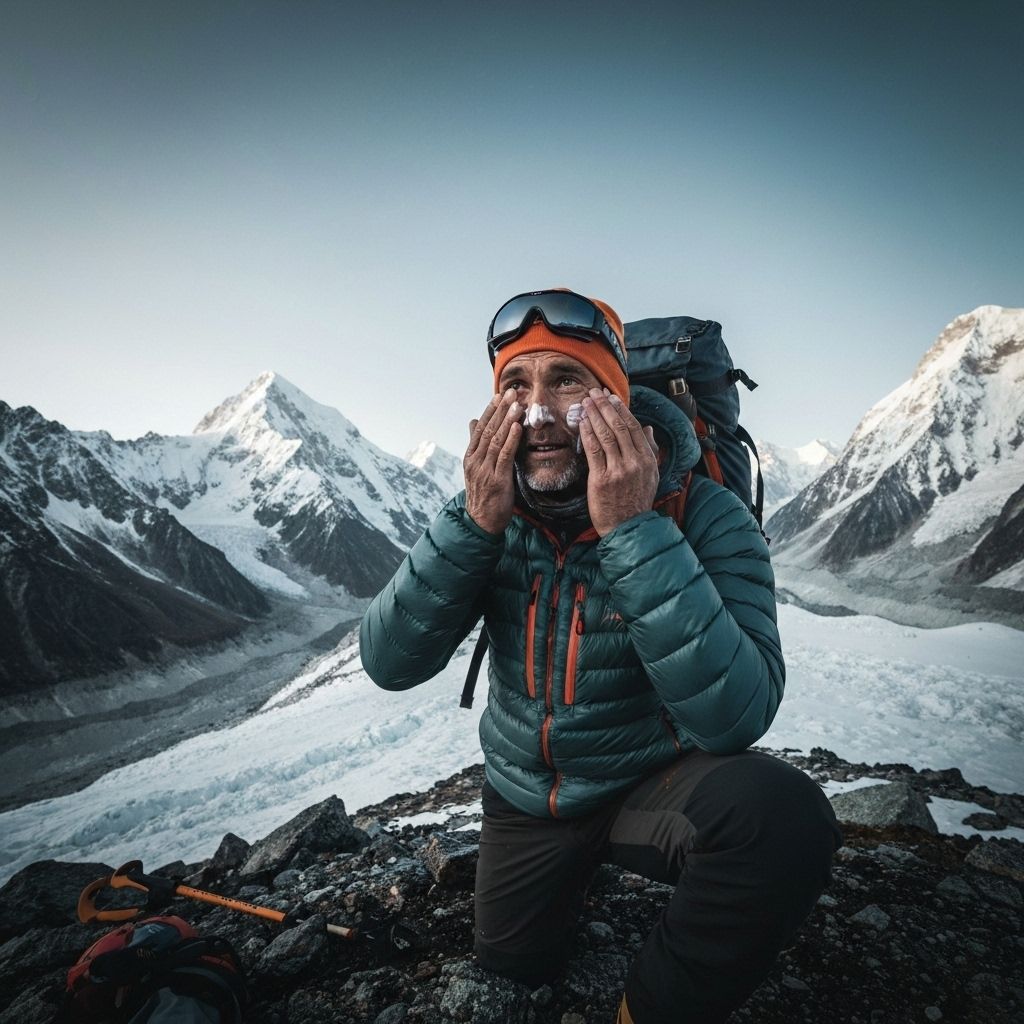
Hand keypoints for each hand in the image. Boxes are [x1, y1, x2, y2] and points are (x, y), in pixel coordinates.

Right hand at [464, 389, 522, 534]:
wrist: (481, 522)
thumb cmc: (483, 494)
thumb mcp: (477, 467)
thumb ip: (477, 445)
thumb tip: (473, 421)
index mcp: (470, 456)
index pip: (480, 428)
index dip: (491, 410)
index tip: (500, 395)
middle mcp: (475, 461)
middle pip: (488, 430)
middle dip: (500, 410)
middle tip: (511, 393)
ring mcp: (485, 470)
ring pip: (496, 440)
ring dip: (507, 421)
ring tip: (517, 405)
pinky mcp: (497, 480)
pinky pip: (504, 456)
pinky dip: (511, 440)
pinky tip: (517, 427)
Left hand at [579, 389, 658, 536]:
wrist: (628, 527)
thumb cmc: (637, 501)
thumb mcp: (651, 475)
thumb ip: (650, 450)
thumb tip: (647, 429)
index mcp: (648, 460)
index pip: (634, 428)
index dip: (621, 410)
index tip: (611, 398)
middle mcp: (635, 463)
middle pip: (619, 427)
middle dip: (605, 407)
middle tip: (595, 393)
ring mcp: (618, 470)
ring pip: (605, 435)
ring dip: (594, 415)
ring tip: (585, 402)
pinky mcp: (602, 479)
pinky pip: (593, 450)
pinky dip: (587, 433)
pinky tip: (581, 422)